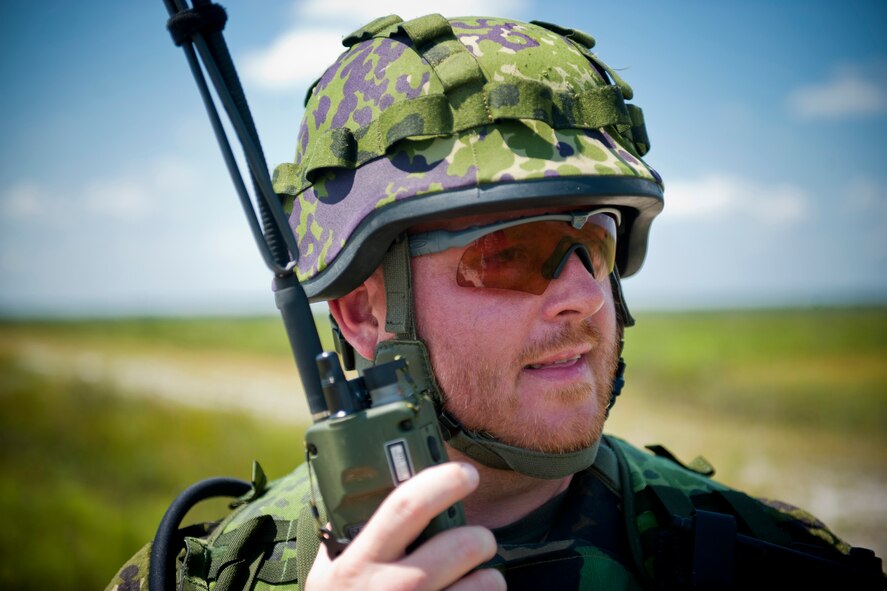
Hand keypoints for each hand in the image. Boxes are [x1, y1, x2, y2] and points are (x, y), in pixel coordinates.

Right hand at [305, 462, 505, 590]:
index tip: (466, 473)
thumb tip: (373, 486)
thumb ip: (348, 536)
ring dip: (489, 577)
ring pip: (483, 584)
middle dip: (480, 536)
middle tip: (479, 538)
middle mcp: (389, 589)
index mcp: (359, 562)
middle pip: (460, 544)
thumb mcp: (330, 574)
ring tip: (477, 578)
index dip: (442, 482)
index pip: (407, 506)